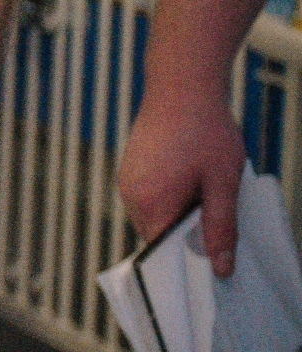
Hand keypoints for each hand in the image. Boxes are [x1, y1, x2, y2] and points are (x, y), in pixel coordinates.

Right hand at [122, 89, 247, 276]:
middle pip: (159, 234)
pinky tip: (191, 176)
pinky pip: (150, 196)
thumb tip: (220, 267)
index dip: (191, 257)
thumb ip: (220, 227)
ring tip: (205, 188)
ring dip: (180, 212)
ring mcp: (127, 179)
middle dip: (187, 233)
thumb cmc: (205, 130)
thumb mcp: (223, 182)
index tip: (215, 256)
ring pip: (155, 214)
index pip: (165, 252)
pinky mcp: (131, 166)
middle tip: (218, 214)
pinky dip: (170, 196)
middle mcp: (131, 195)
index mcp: (150, 203)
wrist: (182, 85)